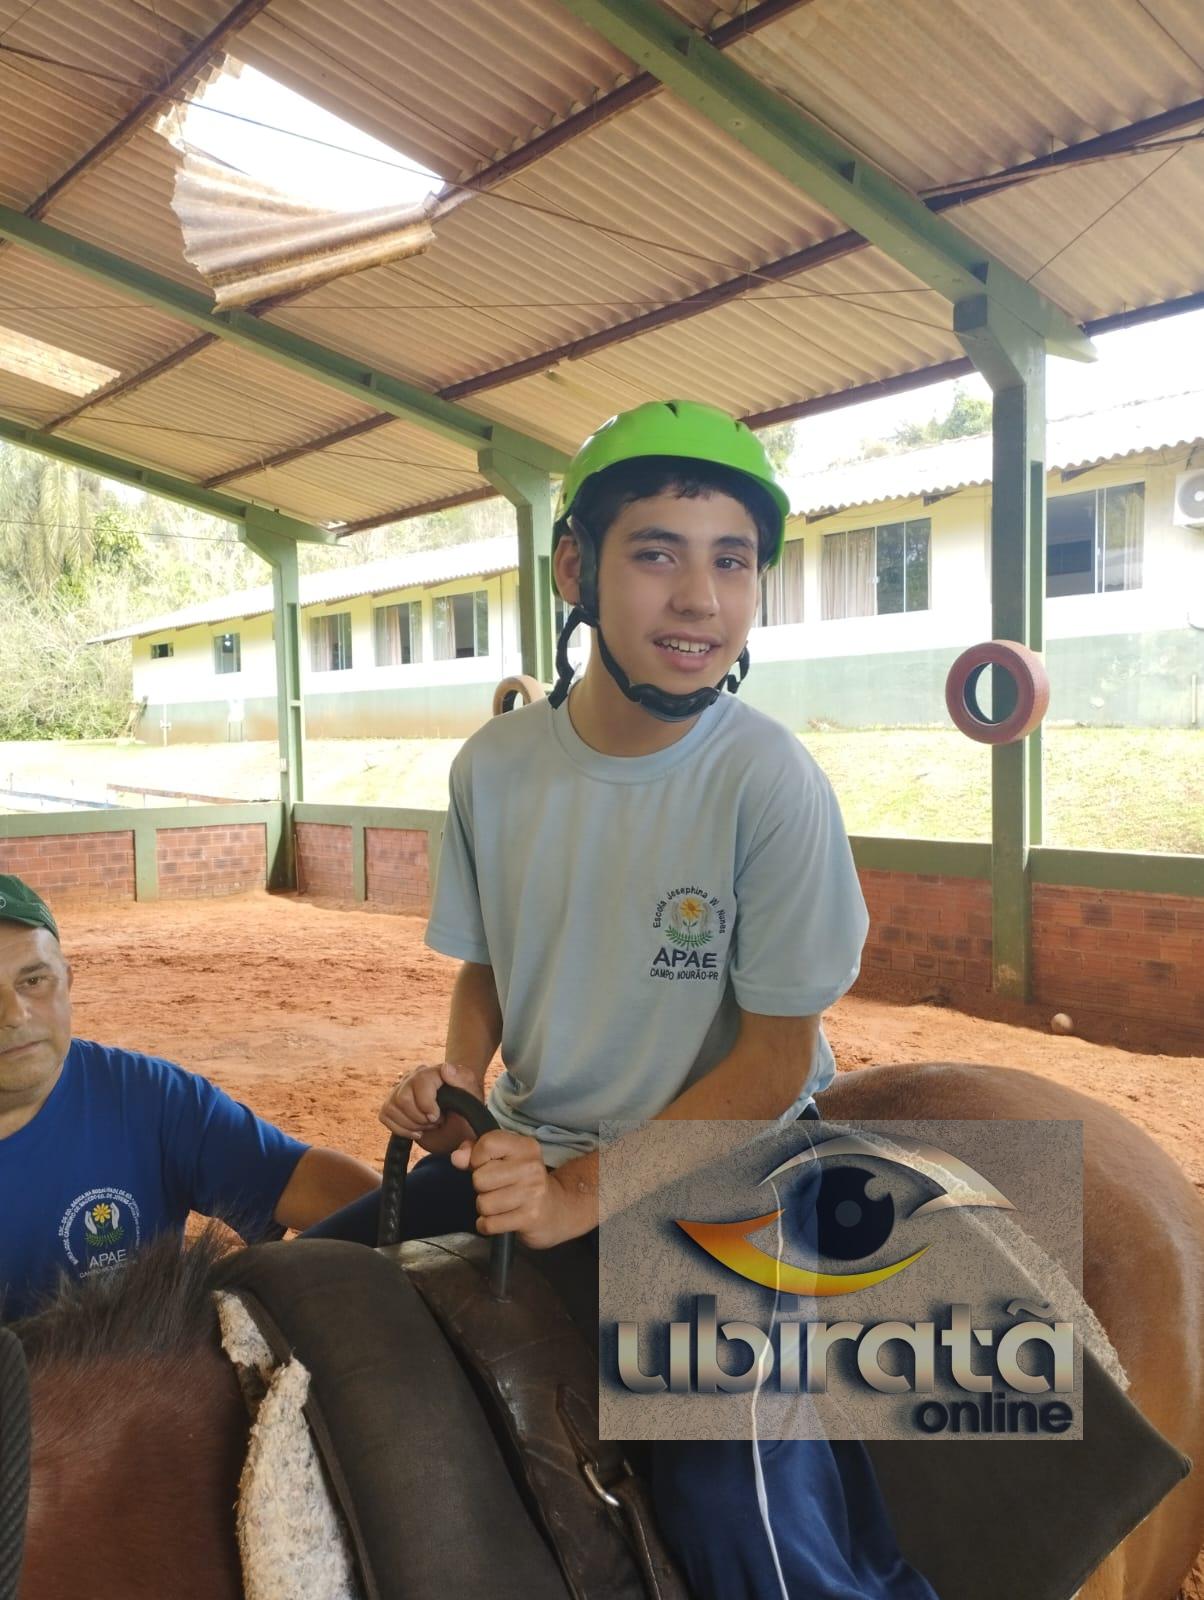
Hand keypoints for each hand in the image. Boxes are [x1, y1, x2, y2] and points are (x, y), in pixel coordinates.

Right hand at [379, 1061, 482, 1154]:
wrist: (459, 1127)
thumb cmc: (466, 1111)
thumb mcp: (472, 1095)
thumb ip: (463, 1079)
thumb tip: (445, 1068)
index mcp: (433, 1072)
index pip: (419, 1082)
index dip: (426, 1104)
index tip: (437, 1118)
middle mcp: (414, 1077)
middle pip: (402, 1098)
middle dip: (419, 1118)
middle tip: (434, 1122)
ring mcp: (400, 1090)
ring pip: (392, 1108)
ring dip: (411, 1125)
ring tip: (427, 1126)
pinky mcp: (392, 1105)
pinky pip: (385, 1115)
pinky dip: (400, 1129)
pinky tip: (416, 1131)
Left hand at [451, 1132, 596, 1248]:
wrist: (555, 1210)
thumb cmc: (521, 1181)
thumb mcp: (502, 1159)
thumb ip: (475, 1153)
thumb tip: (457, 1158)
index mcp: (525, 1146)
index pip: (486, 1144)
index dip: (477, 1158)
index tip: (488, 1166)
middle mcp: (531, 1167)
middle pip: (479, 1178)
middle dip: (481, 1187)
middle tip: (497, 1188)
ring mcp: (532, 1193)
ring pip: (483, 1203)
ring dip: (485, 1208)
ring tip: (501, 1204)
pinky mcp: (529, 1218)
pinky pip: (489, 1224)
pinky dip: (488, 1225)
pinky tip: (500, 1219)